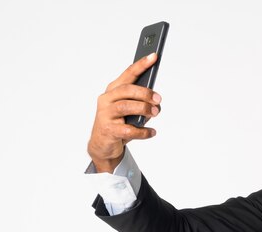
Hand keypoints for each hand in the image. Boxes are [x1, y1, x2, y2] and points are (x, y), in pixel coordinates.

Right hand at [87, 53, 161, 172]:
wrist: (102, 145)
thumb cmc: (118, 123)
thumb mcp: (129, 110)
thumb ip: (140, 103)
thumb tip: (156, 102)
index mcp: (113, 90)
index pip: (128, 74)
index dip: (141, 64)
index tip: (154, 56)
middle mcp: (107, 100)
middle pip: (126, 90)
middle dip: (145, 93)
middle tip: (158, 99)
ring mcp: (106, 115)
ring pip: (126, 106)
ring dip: (144, 109)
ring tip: (155, 113)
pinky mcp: (108, 130)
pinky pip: (128, 130)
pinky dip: (142, 131)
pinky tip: (151, 132)